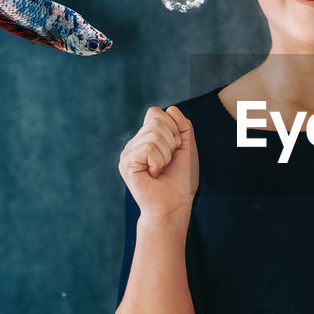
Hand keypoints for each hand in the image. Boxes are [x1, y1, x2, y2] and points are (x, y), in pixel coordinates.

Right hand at [117, 105, 198, 221]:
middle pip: (156, 121)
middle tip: (168, 162)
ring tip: (161, 169)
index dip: (173, 129)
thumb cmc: (181, 179)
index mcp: (146, 138)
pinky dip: (159, 161)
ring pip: (153, 134)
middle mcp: (134, 143)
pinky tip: (154, 174)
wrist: (175, 205)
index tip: (175, 149)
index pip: (156, 113)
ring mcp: (128, 153)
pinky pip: (148, 148)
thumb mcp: (187, 147)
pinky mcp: (126, 164)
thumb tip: (170, 108)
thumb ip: (183, 126)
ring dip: (166, 154)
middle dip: (171, 141)